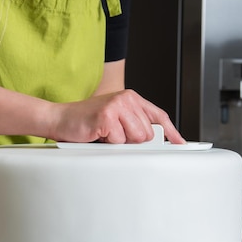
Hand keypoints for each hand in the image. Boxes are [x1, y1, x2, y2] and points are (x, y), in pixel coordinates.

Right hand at [49, 89, 184, 143]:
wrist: (60, 119)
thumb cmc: (86, 123)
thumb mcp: (114, 119)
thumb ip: (133, 124)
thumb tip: (153, 141)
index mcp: (130, 98)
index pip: (158, 116)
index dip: (171, 131)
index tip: (181, 143)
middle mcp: (126, 98)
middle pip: (148, 133)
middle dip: (132, 141)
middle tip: (113, 135)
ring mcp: (117, 106)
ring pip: (136, 138)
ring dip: (120, 142)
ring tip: (105, 134)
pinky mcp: (107, 116)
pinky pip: (119, 141)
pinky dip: (107, 143)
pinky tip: (98, 134)